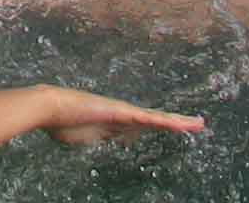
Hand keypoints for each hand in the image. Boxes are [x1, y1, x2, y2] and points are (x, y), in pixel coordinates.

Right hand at [44, 90, 207, 144]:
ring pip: (157, 119)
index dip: (161, 127)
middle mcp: (123, 115)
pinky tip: (179, 124)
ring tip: (198, 124)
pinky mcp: (121, 112)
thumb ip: (92, 138)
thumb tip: (88, 140)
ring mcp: (123, 112)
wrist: (51, 108)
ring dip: (178, 122)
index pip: (144, 126)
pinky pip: (148, 119)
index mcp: (115, 123)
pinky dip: (164, 121)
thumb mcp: (82, 138)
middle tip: (198, 124)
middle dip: (176, 123)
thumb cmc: (60, 123)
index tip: (175, 128)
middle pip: (156, 121)